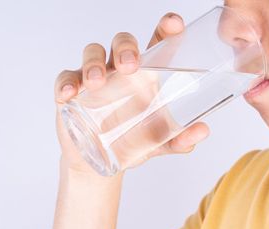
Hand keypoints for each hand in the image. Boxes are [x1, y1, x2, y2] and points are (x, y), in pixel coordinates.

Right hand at [54, 13, 210, 174]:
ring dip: (94, 63)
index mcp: (146, 76)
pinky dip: (66, 82)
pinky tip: (69, 95)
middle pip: (122, 42)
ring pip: (93, 53)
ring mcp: (94, 78)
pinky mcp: (71, 90)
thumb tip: (202, 131)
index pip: (156, 44)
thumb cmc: (131, 145)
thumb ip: (180, 139)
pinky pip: (66, 76)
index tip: (174, 24)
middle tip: (130, 65)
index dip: (165, 29)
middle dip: (126, 47)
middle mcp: (120, 71)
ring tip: (96, 83)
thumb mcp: (158, 144)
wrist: (100, 165)